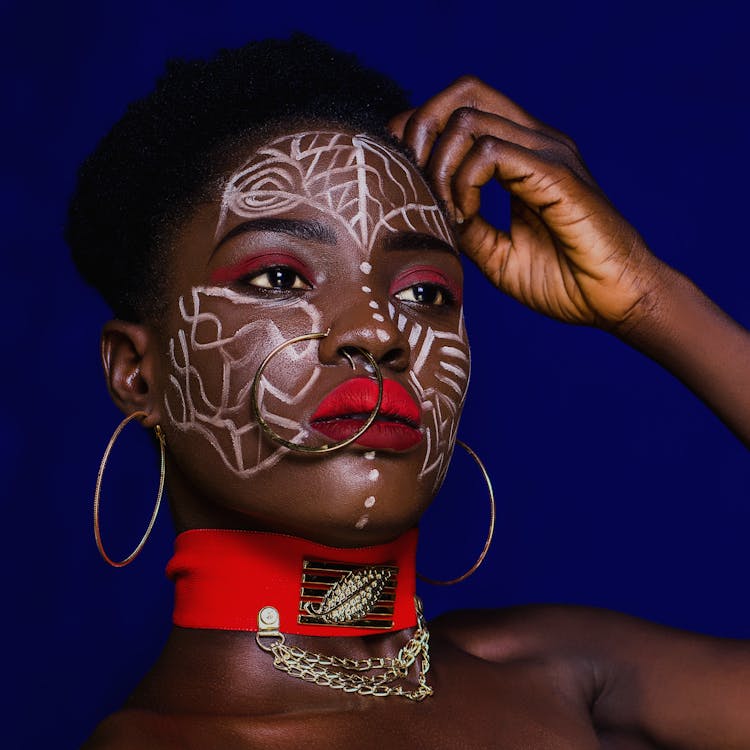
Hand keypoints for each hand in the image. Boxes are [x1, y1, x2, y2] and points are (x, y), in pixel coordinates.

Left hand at [390, 77, 663, 330]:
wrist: (616, 301)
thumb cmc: (566, 281)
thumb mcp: (498, 254)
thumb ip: (467, 227)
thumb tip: (429, 209)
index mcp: (523, 154)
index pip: (464, 106)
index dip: (424, 128)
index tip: (407, 172)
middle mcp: (536, 142)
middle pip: (465, 92)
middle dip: (423, 129)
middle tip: (417, 181)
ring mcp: (548, 152)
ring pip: (469, 121)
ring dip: (441, 167)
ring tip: (448, 212)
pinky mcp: (556, 173)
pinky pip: (490, 152)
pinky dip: (463, 183)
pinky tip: (466, 216)